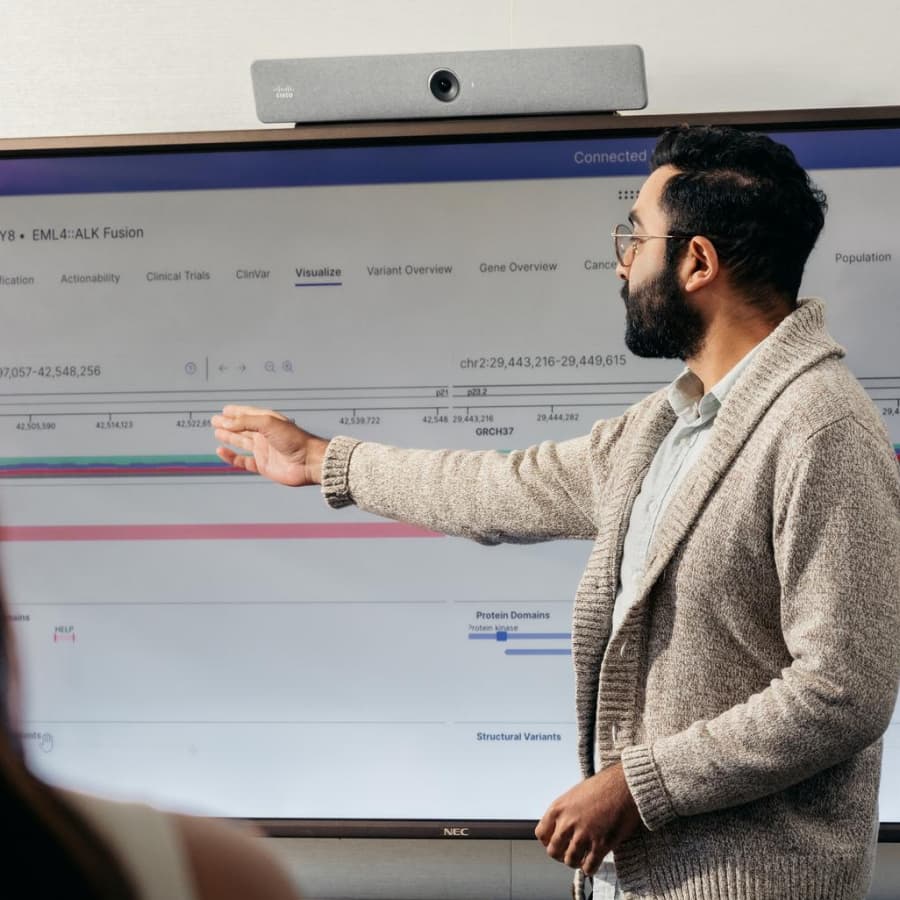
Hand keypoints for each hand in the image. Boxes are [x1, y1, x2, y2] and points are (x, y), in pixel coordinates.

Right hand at [211, 405, 329, 486]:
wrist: (308, 462)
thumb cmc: (293, 439)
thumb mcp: (268, 423)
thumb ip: (245, 421)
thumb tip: (225, 421)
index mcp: (269, 422)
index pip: (249, 414)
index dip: (236, 412)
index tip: (224, 410)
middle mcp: (266, 435)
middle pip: (243, 428)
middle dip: (229, 424)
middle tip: (214, 420)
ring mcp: (264, 451)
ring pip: (242, 442)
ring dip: (230, 437)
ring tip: (217, 432)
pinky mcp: (263, 466)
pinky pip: (243, 461)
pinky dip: (232, 457)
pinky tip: (222, 451)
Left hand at [534, 763, 641, 875]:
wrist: (624, 786)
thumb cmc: (603, 786)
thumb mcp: (575, 794)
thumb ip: (565, 811)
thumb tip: (562, 826)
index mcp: (558, 808)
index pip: (541, 834)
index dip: (549, 841)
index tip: (556, 843)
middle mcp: (567, 823)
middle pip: (553, 851)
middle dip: (561, 855)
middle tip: (569, 854)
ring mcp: (583, 835)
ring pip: (570, 861)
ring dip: (576, 862)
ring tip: (582, 859)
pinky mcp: (600, 845)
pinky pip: (589, 867)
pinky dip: (590, 869)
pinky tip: (593, 864)